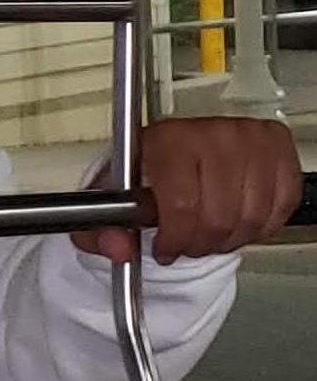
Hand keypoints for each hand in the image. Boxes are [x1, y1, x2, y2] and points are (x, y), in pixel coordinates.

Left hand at [74, 117, 302, 265]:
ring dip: (229, 239)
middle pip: (218, 217)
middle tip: (188, 245)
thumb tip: (116, 247)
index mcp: (168, 138)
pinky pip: (278, 207)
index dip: (174, 239)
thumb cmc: (148, 171)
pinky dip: (258, 226)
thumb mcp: (111, 198)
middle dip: (199, 244)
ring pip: (251, 218)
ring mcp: (250, 138)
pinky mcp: (277, 146)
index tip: (165, 248)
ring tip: (209, 235)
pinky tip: (237, 221)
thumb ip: (101, 229)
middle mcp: (213, 133)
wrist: (180, 146)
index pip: (181, 205)